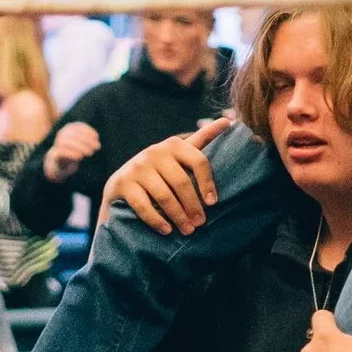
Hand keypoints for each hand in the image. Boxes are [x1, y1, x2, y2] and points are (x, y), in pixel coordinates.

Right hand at [44, 121, 101, 180]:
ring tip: (90, 152)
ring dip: (80, 147)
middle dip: (87, 140)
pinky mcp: (54, 154)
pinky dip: (71, 153)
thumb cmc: (74, 151)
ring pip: (66, 142)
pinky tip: (80, 156)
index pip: (78, 126)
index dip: (88, 131)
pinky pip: (61, 152)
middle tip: (97, 147)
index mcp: (68, 128)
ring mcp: (57, 144)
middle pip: (73, 134)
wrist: (60, 163)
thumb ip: (88, 142)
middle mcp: (62, 134)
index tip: (97, 137)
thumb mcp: (82, 144)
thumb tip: (97, 144)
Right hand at [105, 114, 233, 233]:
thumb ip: (202, 138)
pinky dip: (157, 220)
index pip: (198, 160)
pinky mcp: (123, 183)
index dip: (207, 183)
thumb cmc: (160, 170)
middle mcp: (154, 152)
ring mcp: (137, 167)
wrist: (122, 183)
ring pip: (164, 195)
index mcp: (173, 144)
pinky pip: (143, 205)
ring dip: (178, 216)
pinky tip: (166, 230)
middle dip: (193, 205)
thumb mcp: (179, 153)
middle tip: (200, 223)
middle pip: (181, 181)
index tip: (213, 203)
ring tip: (187, 230)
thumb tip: (229, 121)